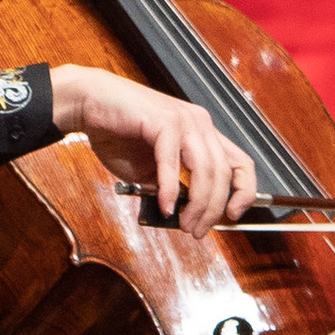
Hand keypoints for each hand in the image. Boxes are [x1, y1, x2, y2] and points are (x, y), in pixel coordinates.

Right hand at [55, 67, 256, 232]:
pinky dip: (170, 189)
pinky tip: (164, 206)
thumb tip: (181, 214)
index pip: (241, 164)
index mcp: (203, 134)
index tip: (232, 217)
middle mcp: (200, 124)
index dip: (244, 193)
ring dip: (197, 204)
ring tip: (184, 224)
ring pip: (206, 169)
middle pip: (223, 174)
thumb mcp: (150, 171)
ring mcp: (184, 120)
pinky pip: (173, 162)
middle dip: (213, 209)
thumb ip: (169, 188)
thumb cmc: (119, 134)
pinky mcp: (164, 121)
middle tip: (197, 230)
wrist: (90, 103)